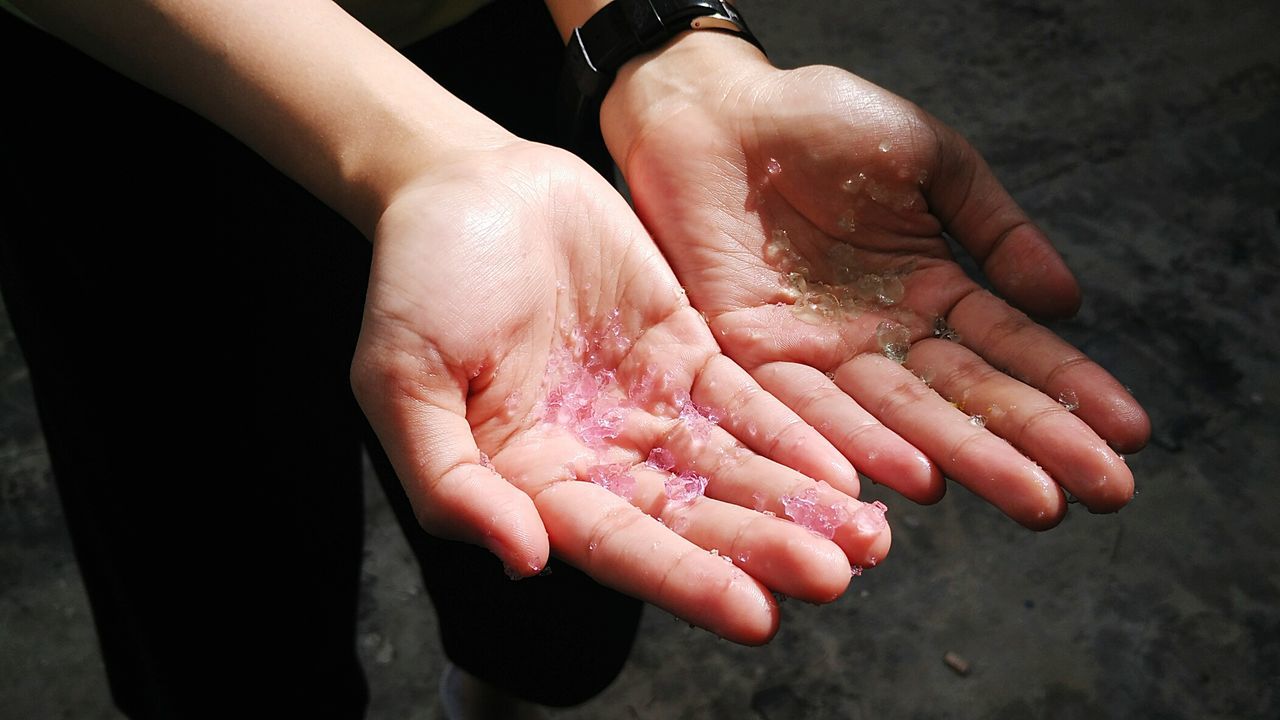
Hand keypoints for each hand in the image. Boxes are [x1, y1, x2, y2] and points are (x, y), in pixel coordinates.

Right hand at [350, 141, 890, 642]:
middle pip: (692, 515)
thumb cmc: (415, 279)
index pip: (617, 544)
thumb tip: (525, 558)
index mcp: (530, 479)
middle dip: (764, 546)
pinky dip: (794, 435)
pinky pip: (746, 400)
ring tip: (869, 539)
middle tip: (840, 574)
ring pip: (731, 466)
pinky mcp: (685, 350)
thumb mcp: (399, 381)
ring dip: (797, 504)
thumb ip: (451, 481)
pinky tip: (845, 471)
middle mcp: (598, 456)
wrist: (465, 179)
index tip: (757, 613)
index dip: (685, 579)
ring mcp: (647, 404)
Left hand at [603, 34, 1149, 528]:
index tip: (1129, 434)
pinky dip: (861, 443)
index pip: (1010, 350)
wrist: (718, 111)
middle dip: (1037, 446)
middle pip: (968, 399)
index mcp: (930, 290)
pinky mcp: (753, 357)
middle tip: (1103, 494)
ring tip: (1037, 500)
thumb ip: (994, 227)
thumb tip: (1066, 301)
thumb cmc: (822, 122)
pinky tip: (919, 478)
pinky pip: (810, 407)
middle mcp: (881, 337)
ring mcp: (821, 353)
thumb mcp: (930, 161)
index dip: (1069, 390)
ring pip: (903, 418)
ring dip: (969, 461)